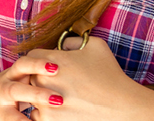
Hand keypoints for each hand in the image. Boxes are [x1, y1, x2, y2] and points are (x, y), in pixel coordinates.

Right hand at [0, 55, 60, 120]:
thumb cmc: (14, 87)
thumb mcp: (22, 76)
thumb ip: (40, 70)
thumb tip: (72, 51)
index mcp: (12, 75)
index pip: (23, 66)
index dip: (37, 65)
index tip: (57, 68)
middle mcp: (3, 90)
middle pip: (16, 90)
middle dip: (37, 95)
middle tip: (59, 100)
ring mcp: (1, 109)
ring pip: (12, 116)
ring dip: (30, 120)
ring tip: (50, 112)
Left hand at [20, 36, 145, 120]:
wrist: (123, 107)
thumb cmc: (110, 75)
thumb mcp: (95, 45)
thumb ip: (72, 40)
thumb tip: (61, 45)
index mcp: (51, 60)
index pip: (31, 58)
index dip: (42, 62)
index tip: (54, 69)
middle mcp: (43, 79)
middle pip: (31, 77)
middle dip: (42, 79)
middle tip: (60, 84)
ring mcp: (44, 101)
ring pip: (32, 96)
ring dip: (41, 97)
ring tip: (63, 98)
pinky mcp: (49, 119)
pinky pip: (36, 114)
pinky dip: (46, 113)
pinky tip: (63, 110)